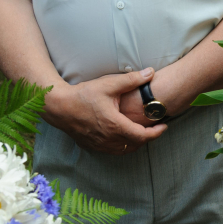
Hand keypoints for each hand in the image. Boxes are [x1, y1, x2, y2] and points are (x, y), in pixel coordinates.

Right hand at [47, 69, 166, 153]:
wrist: (58, 106)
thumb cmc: (84, 94)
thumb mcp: (109, 84)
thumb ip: (132, 79)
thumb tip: (151, 72)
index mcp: (115, 125)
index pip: (142, 136)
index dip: (156, 133)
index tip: (164, 125)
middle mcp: (107, 138)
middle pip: (136, 145)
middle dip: (149, 137)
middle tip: (156, 127)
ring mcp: (98, 144)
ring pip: (124, 150)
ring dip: (136, 143)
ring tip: (144, 132)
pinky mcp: (91, 145)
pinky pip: (112, 151)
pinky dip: (123, 146)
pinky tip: (126, 136)